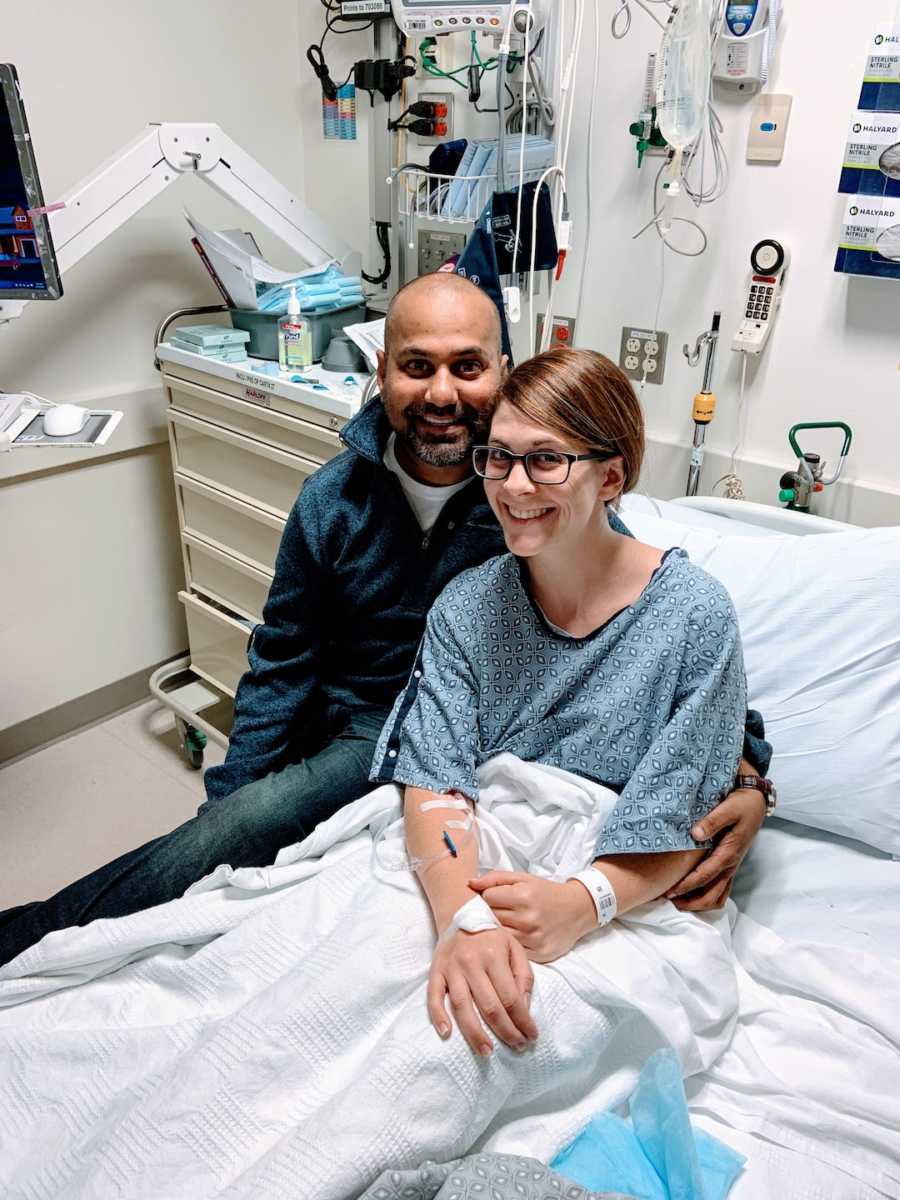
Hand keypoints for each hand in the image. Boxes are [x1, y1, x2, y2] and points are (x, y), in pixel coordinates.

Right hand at [428, 926, 536, 1056]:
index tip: (532, 1035)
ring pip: (462, 1006)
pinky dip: (438, 1016)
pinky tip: (447, 1034)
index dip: (523, 1020)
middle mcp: (471, 962)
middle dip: (505, 1031)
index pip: (511, 998)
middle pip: (489, 1006)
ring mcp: (451, 968)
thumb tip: (524, 1007)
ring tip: (487, 1052)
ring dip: (475, 1033)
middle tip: (516, 1047)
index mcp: (494, 956)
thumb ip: (523, 976)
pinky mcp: (435, 971)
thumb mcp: (514, 947)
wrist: (460, 912)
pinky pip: (433, 996)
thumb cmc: (491, 935)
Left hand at [469, 871, 596, 963]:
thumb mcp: (522, 878)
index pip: (487, 898)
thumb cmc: (545, 892)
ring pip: (499, 937)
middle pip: (491, 918)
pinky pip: (513, 951)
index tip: (493, 899)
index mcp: (523, 896)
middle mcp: (528, 918)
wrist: (578, 909)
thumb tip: (469, 883)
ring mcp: (533, 938)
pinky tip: (514, 937)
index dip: (486, 897)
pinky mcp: (539, 954)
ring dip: (497, 932)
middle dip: (489, 915)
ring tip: (504, 924)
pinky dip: (510, 946)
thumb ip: (495, 878)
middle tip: (496, 912)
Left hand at [666, 787, 765, 911]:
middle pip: (712, 895)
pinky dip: (707, 896)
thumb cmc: (741, 805)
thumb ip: (712, 821)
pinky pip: (720, 889)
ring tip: (679, 901)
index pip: (705, 876)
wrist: (756, 804)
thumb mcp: (728, 808)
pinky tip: (692, 893)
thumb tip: (695, 834)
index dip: (687, 886)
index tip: (670, 892)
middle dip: (692, 903)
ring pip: (718, 896)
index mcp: (728, 853)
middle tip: (670, 901)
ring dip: (700, 903)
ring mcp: (731, 867)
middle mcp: (730, 864)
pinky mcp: (729, 864)